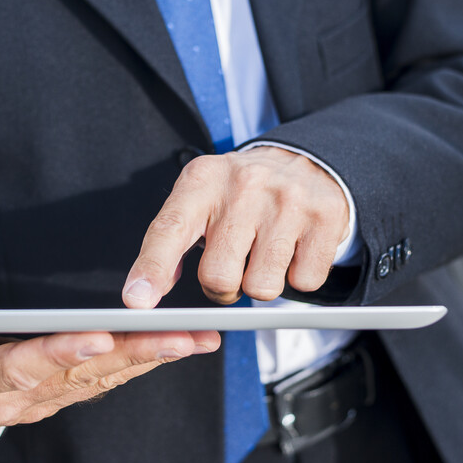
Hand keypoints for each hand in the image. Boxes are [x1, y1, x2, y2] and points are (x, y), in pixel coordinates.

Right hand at [0, 255, 219, 433]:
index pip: (22, 366)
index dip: (60, 353)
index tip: (98, 337)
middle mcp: (16, 396)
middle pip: (80, 374)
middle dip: (134, 354)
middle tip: (182, 337)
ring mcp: (40, 398)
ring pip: (102, 380)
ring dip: (150, 360)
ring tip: (196, 339)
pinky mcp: (57, 393)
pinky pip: (103, 381)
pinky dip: (140, 364)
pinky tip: (174, 347)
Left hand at [123, 146, 349, 307]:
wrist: (305, 161)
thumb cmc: (240, 192)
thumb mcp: (199, 198)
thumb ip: (169, 241)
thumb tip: (144, 294)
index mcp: (203, 180)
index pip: (170, 229)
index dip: (152, 269)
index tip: (137, 301)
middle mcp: (245, 186)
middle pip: (218, 277)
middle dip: (221, 288)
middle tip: (232, 265)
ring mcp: (289, 201)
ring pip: (261, 288)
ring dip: (260, 285)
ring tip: (262, 254)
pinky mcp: (325, 218)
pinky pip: (303, 283)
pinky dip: (296, 277)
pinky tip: (293, 249)